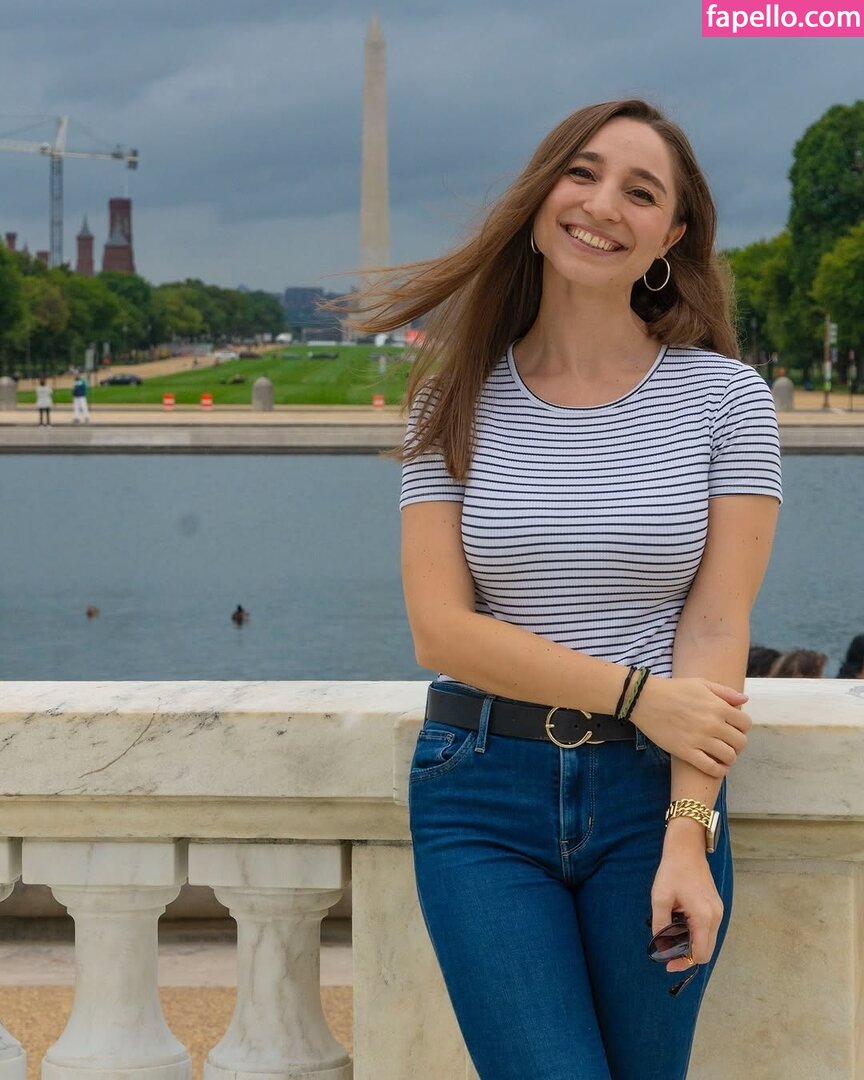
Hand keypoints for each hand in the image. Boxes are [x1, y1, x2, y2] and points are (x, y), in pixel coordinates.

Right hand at [629, 676, 750, 777]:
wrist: (644, 699)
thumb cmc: (673, 689)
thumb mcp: (700, 683)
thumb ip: (724, 692)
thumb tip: (744, 700)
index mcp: (718, 706)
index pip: (745, 723)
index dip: (742, 727)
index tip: (734, 728)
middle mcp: (713, 724)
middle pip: (740, 742)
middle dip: (737, 744)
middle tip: (728, 742)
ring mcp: (700, 739)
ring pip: (729, 757)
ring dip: (729, 758)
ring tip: (722, 755)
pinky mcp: (686, 751)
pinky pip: (711, 768)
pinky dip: (718, 770)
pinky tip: (716, 766)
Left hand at [651, 841, 723, 972]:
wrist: (687, 849)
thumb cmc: (673, 872)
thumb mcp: (660, 898)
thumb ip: (661, 925)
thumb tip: (661, 946)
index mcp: (704, 917)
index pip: (700, 954)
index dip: (684, 962)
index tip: (667, 963)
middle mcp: (716, 917)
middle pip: (706, 951)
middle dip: (687, 956)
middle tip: (668, 953)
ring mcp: (718, 911)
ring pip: (708, 941)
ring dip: (692, 944)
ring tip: (672, 936)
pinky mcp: (716, 906)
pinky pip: (708, 929)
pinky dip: (696, 934)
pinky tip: (681, 926)